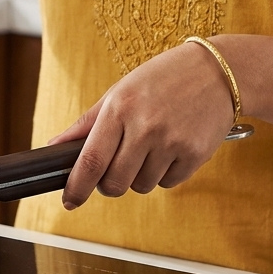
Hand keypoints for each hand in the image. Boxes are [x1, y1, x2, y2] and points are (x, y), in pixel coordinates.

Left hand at [48, 42, 235, 209]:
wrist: (216, 73)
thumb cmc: (161, 79)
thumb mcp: (119, 92)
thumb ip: (86, 123)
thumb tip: (55, 145)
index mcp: (120, 108)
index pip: (92, 159)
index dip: (77, 186)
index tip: (69, 200)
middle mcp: (145, 127)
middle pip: (115, 182)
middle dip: (108, 185)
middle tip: (113, 169)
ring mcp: (172, 143)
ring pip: (141, 186)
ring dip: (138, 177)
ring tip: (148, 147)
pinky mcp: (195, 155)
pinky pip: (168, 183)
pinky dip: (163, 174)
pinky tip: (169, 148)